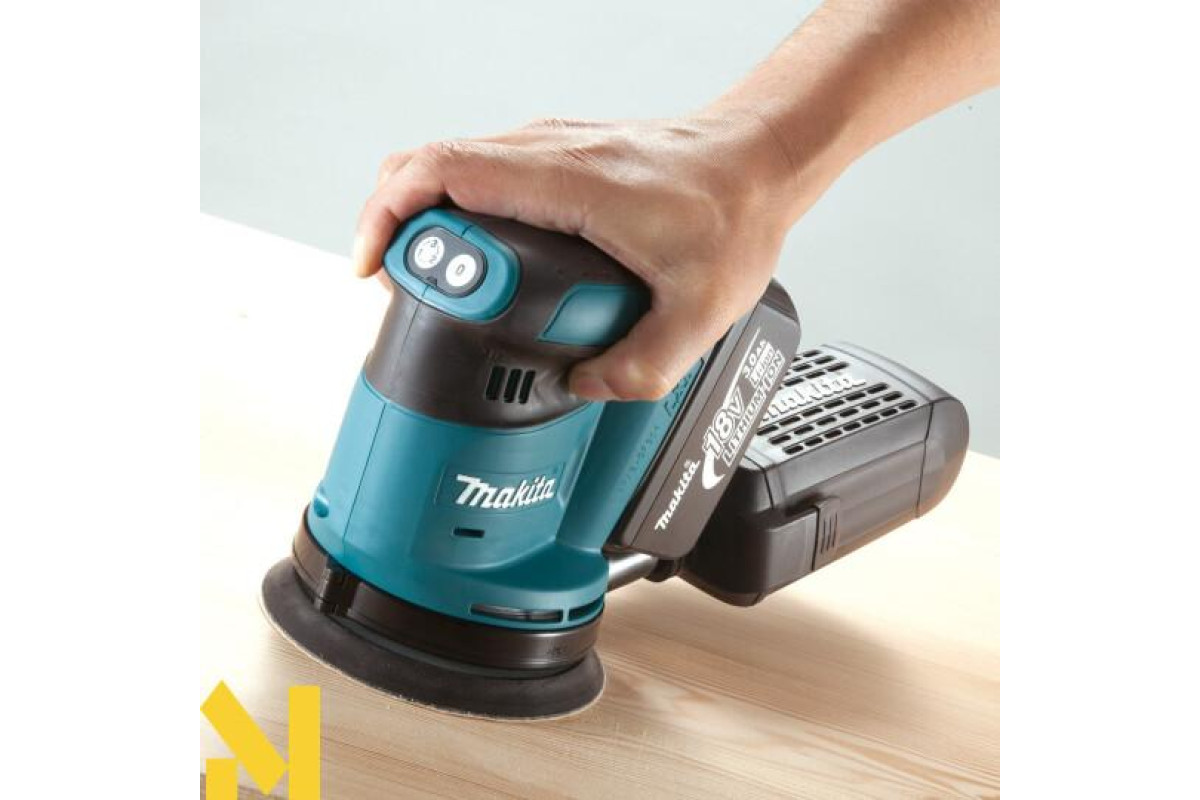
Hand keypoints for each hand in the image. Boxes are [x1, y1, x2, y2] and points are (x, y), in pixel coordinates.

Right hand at [351, 115, 815, 400]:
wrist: (761, 159)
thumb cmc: (734, 213)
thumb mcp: (701, 311)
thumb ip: (642, 367)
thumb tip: (584, 387)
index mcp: (568, 180)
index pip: (442, 171)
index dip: (389, 215)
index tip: (375, 271)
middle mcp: (549, 152)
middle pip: (428, 165)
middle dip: (394, 227)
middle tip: (400, 291)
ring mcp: (550, 148)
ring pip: (450, 165)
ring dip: (424, 219)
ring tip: (433, 285)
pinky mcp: (558, 157)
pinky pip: (483, 172)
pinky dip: (457, 211)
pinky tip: (478, 260)